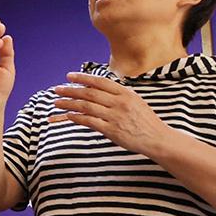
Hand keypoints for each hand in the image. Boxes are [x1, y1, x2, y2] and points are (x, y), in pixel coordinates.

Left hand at [49, 72, 172, 157]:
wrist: (157, 139)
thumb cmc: (145, 120)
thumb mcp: (135, 101)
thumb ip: (118, 94)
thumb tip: (97, 88)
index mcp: (126, 93)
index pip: (100, 81)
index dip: (83, 77)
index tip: (69, 76)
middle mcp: (120, 103)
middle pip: (90, 93)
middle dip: (71, 90)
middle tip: (57, 89)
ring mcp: (115, 117)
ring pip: (87, 106)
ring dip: (69, 104)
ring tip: (57, 102)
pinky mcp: (112, 131)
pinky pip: (90, 121)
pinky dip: (77, 118)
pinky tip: (68, 116)